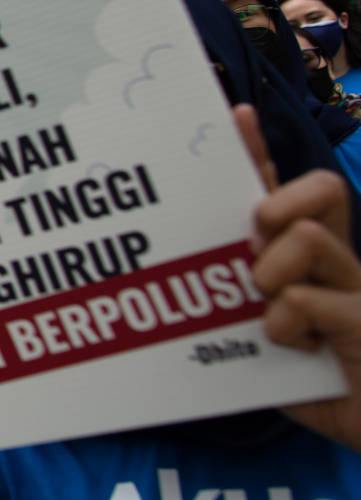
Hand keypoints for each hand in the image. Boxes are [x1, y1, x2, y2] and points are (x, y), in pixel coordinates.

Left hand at [232, 106, 360, 451]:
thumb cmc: (306, 383)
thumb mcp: (252, 335)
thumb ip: (224, 301)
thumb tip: (158, 278)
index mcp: (310, 260)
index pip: (285, 190)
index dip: (260, 151)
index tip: (234, 115)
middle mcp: (337, 264)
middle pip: (321, 190)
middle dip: (279, 202)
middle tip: (257, 239)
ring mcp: (357, 289)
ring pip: (309, 238)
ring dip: (274, 275)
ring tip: (271, 314)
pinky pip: (305, 300)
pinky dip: (287, 328)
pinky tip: (299, 349)